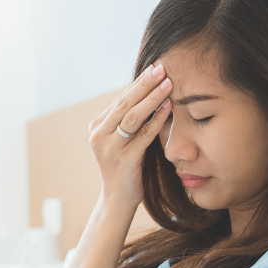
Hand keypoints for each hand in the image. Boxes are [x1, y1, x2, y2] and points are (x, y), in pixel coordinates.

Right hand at [88, 61, 172, 209]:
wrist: (118, 200)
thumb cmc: (126, 168)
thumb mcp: (122, 141)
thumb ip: (129, 121)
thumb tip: (148, 92)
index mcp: (97, 127)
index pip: (120, 99)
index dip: (138, 83)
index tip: (155, 68)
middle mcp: (99, 135)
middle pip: (124, 103)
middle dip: (144, 84)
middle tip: (162, 68)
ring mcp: (110, 148)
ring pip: (132, 116)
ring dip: (152, 98)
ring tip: (168, 83)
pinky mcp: (124, 160)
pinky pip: (143, 135)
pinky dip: (157, 120)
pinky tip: (169, 108)